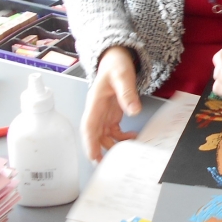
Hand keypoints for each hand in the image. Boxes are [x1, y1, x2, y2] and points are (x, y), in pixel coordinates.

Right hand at [80, 46, 139, 161]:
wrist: (116, 57)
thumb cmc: (115, 64)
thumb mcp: (123, 75)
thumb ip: (127, 92)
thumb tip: (133, 111)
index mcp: (95, 102)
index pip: (88, 126)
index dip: (89, 142)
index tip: (92, 156)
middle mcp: (97, 110)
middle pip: (94, 134)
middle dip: (98, 150)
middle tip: (107, 164)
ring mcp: (104, 113)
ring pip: (103, 135)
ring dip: (112, 145)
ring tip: (125, 153)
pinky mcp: (112, 113)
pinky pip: (114, 130)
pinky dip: (121, 137)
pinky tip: (132, 138)